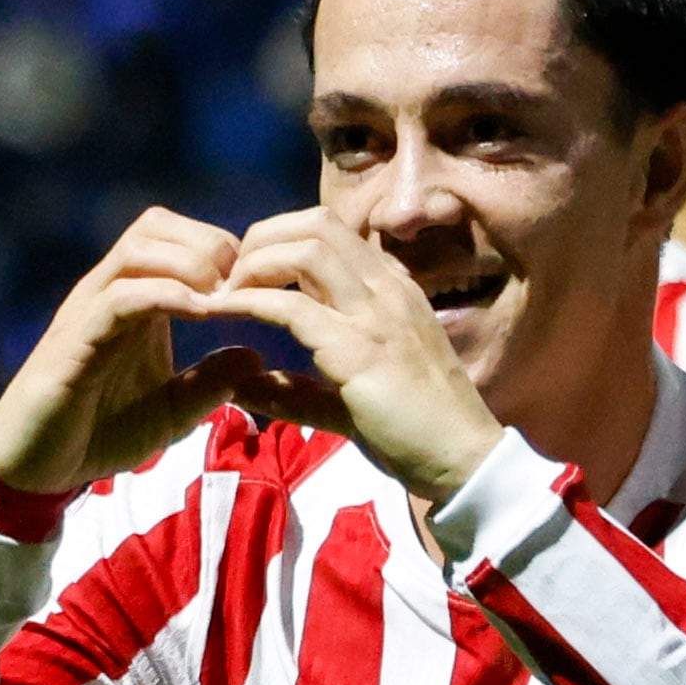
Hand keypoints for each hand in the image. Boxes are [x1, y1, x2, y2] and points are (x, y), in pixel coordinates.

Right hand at [0, 207, 261, 494]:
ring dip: (189, 265)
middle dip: (209, 245)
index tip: (260, 283)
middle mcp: (110, 294)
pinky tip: (200, 314)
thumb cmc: (100, 432)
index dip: (222, 250)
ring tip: (225, 297)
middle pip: (155, 226)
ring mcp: (88, 312)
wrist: (39, 467)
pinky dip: (162, 296)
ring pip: (136, 250)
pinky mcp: (73, 341)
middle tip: (245, 285)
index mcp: (136, 301)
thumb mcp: (174, 409)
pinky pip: (117, 298)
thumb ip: (211, 381)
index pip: (177, 239)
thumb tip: (256, 356)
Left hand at [166, 209, 508, 509]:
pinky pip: (291, 305)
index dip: (282, 241)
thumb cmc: (418, 433)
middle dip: (261, 238)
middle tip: (229, 277)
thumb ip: (299, 390)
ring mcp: (375, 314)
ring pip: (304, 248)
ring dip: (253, 262)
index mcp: (393, 291)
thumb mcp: (351, 400)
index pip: (332, 233)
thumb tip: (243, 387)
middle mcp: (387, 289)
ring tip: (225, 293)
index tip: (249, 275)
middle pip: (315, 224)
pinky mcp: (358, 348)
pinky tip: (222, 313)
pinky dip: (247, 302)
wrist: (463, 461)